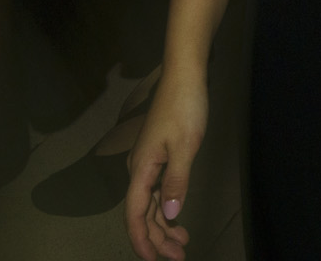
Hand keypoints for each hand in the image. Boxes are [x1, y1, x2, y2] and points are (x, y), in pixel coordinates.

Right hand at [123, 72, 206, 260]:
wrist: (184, 78)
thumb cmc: (185, 108)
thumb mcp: (186, 146)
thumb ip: (176, 182)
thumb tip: (168, 215)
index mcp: (140, 170)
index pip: (135, 215)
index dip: (141, 240)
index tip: (154, 260)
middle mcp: (139, 171)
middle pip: (142, 214)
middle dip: (157, 238)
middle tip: (179, 255)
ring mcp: (148, 165)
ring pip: (149, 205)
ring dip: (163, 226)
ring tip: (181, 243)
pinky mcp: (158, 158)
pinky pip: (156, 192)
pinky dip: (166, 208)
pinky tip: (177, 218)